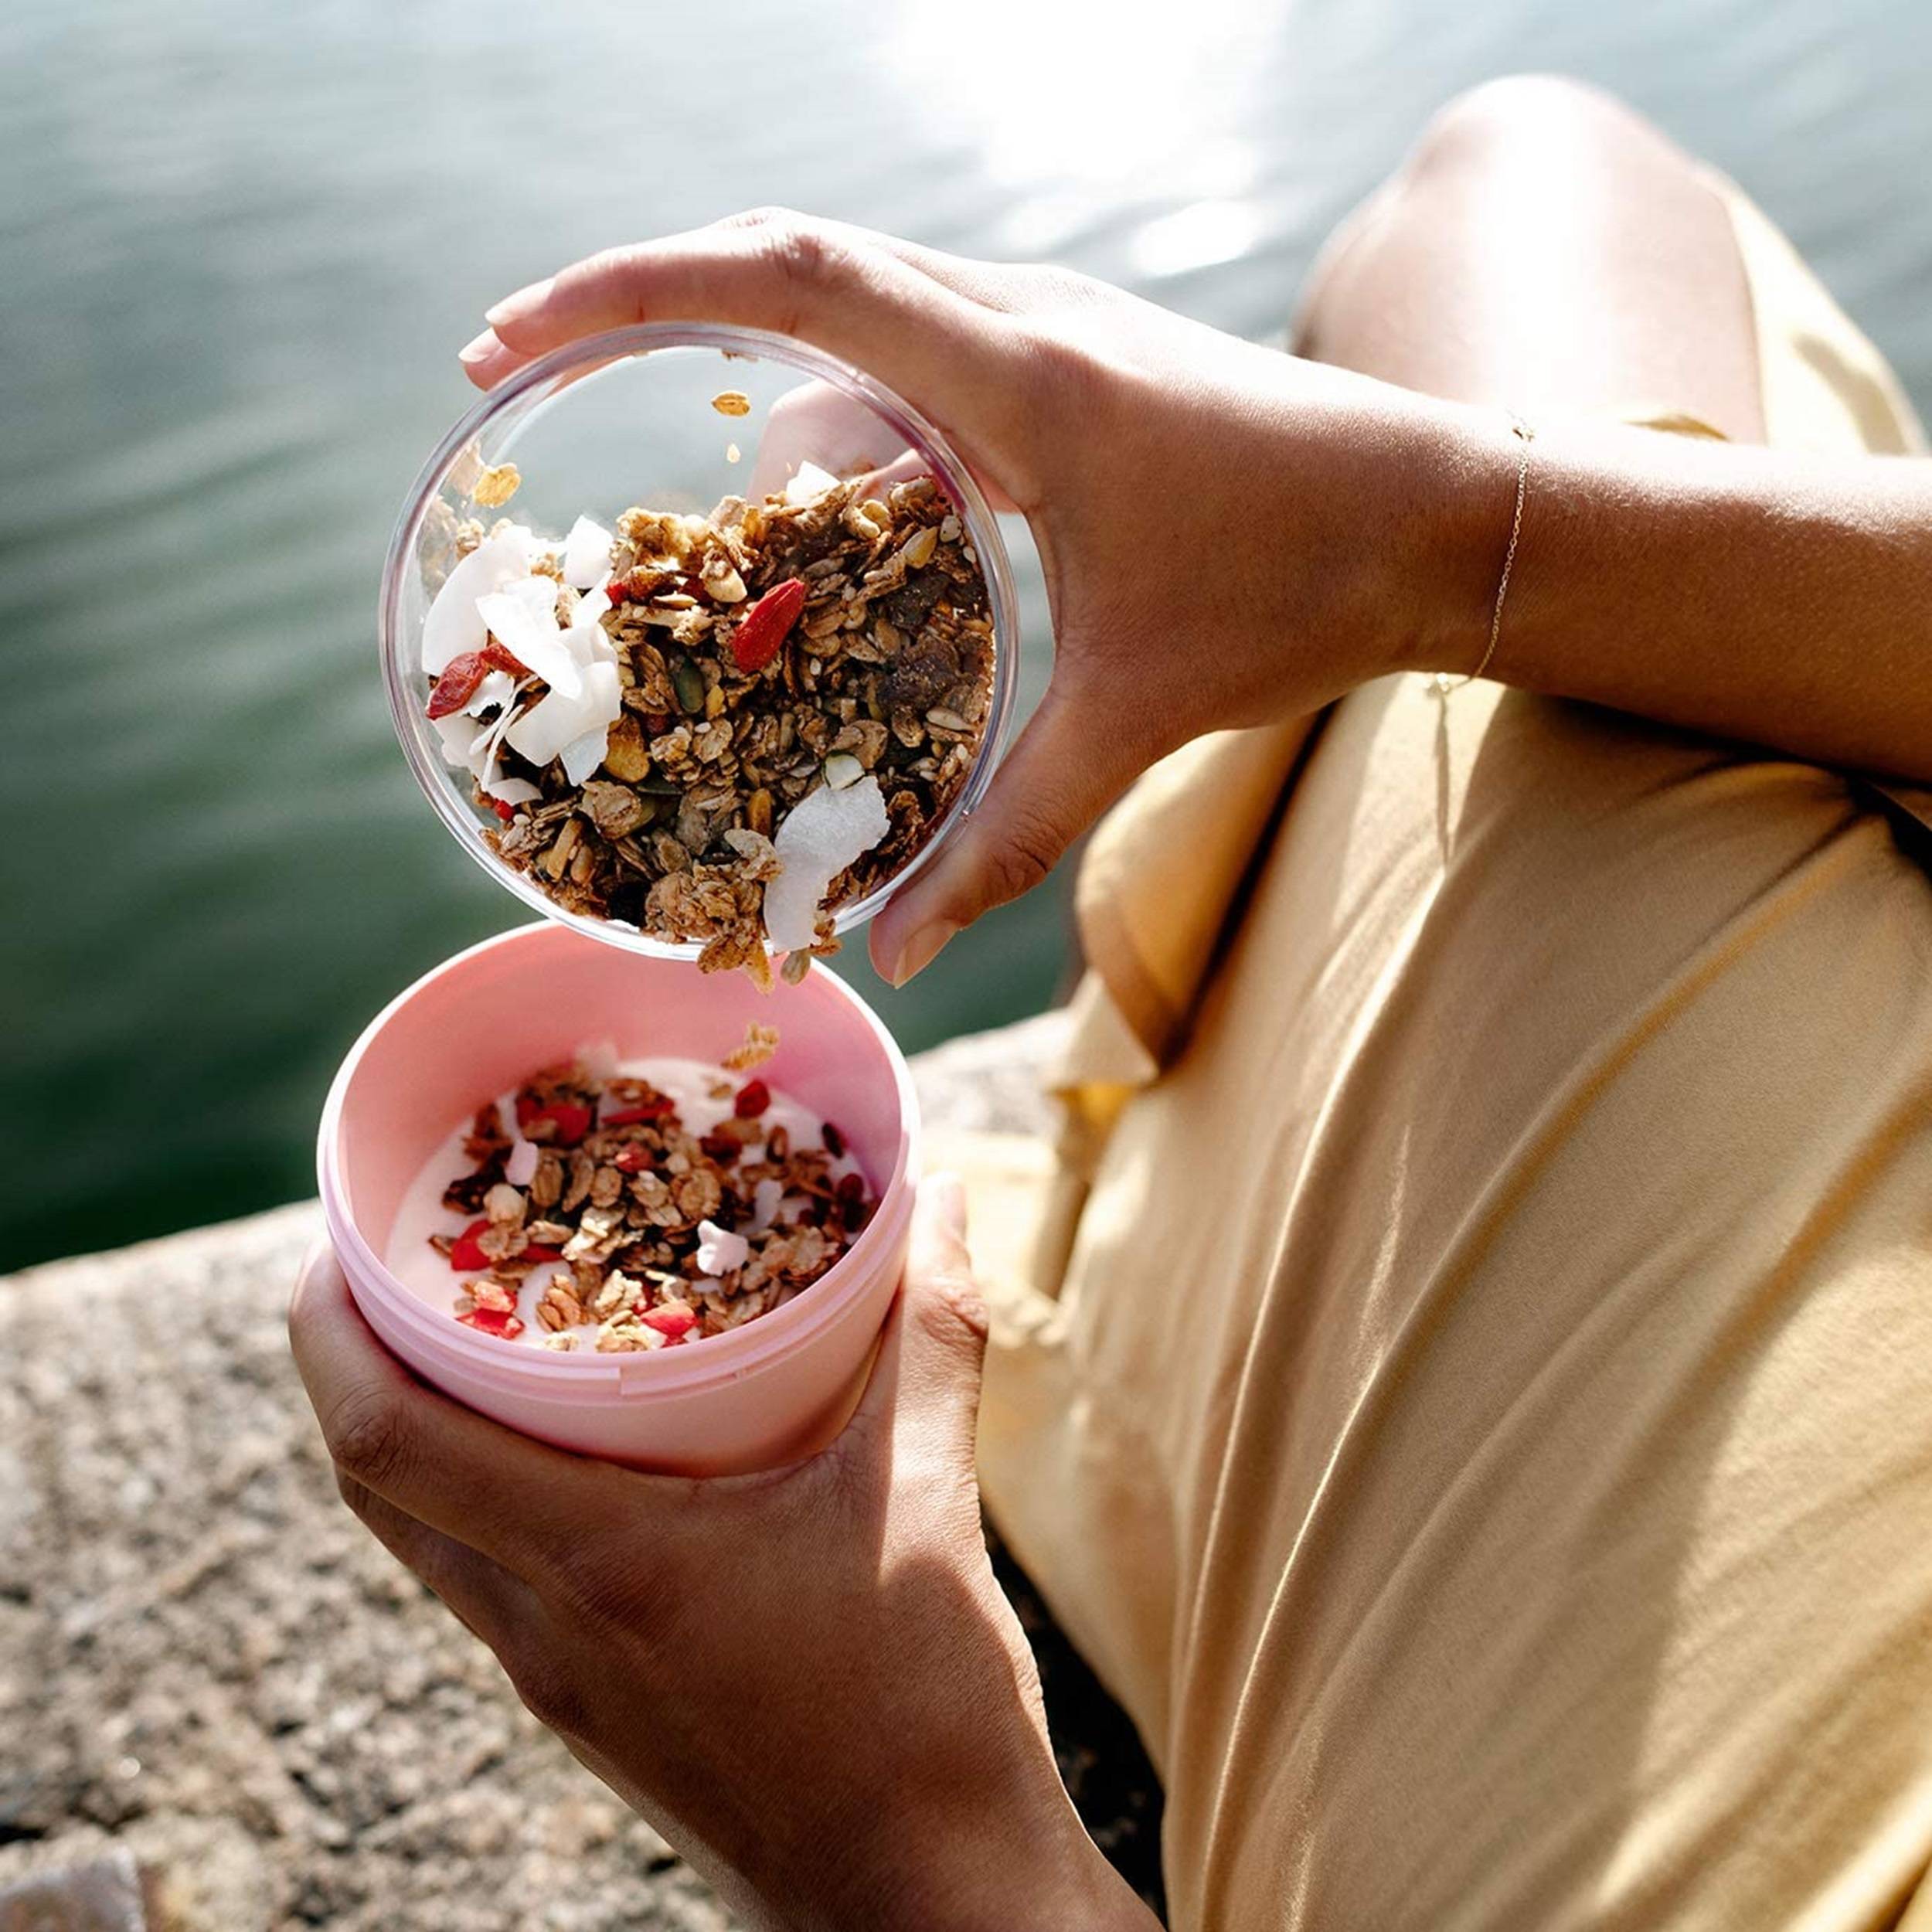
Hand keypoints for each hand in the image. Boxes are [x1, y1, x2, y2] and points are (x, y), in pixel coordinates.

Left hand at [289, 1180, 1157, 1931]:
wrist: (922, 1897)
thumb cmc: (922, 1711)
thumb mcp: (928, 1499)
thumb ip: (933, 1336)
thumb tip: (947, 1199)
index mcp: (602, 1566)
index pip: (387, 1443)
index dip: (328, 1336)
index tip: (331, 1245)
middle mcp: (546, 1631)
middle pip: (378, 1488)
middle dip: (350, 1369)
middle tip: (386, 1266)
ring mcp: (558, 1683)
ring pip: (428, 1539)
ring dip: (412, 1435)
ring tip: (463, 1337)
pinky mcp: (591, 1711)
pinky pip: (487, 1582)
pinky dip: (481, 1497)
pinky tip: (561, 1452)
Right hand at [460, 211, 1502, 982]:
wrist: (1454, 510)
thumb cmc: (1306, 592)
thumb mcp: (1134, 719)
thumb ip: (1005, 839)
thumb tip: (896, 954)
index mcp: (1018, 378)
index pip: (784, 276)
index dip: (628, 286)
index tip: (510, 334)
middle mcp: (1022, 317)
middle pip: (786, 259)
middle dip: (642, 303)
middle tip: (524, 368)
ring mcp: (1050, 319)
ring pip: (851, 303)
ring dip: (751, 371)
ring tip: (694, 497)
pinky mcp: (1073, 350)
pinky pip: (914, 344)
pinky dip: (839, 403)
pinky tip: (824, 500)